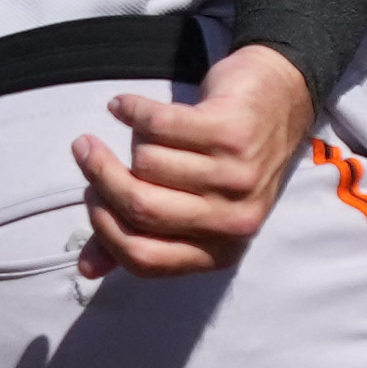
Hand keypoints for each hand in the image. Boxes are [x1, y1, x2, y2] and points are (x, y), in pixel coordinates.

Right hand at [75, 45, 320, 278]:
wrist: (278, 99)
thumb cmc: (223, 158)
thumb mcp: (188, 206)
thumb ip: (137, 235)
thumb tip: (88, 268)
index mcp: (221, 250)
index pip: (144, 257)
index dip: (105, 228)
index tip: (91, 196)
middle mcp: (234, 221)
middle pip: (142, 208)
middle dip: (102, 178)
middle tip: (89, 154)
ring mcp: (237, 176)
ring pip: (148, 163)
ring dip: (133, 140)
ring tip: (143, 131)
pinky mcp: (232, 132)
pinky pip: (157, 125)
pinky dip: (133, 110)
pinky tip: (126, 106)